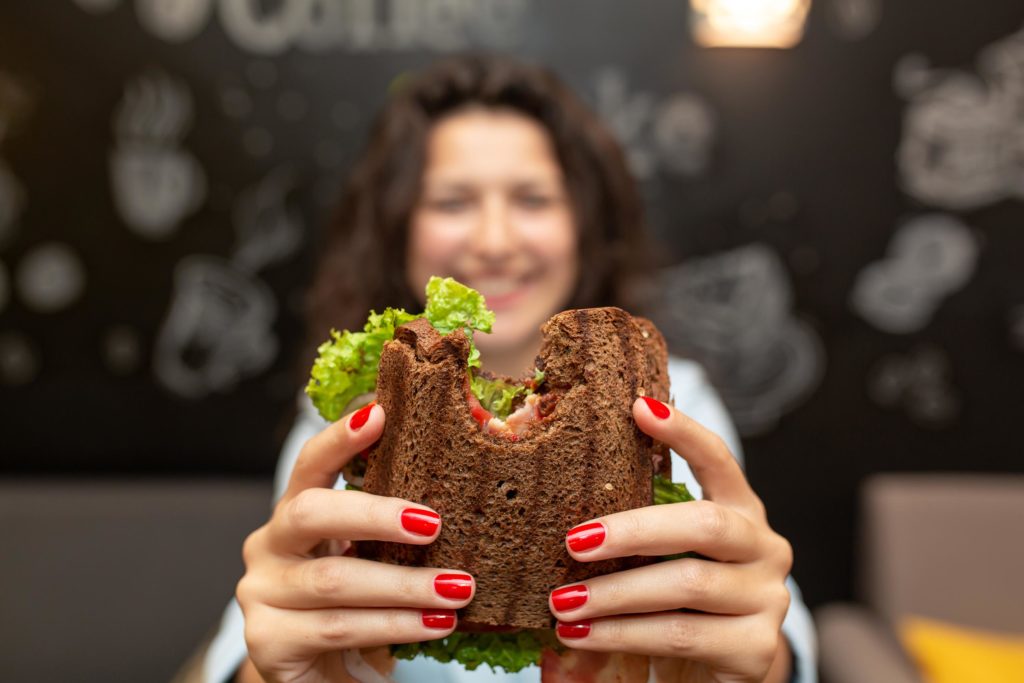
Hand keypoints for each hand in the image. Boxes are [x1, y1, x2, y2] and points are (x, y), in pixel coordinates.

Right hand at [234, 403, 475, 682]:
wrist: (321, 679)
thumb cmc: (357, 610)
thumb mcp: (374, 561)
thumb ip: (394, 532)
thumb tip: (462, 497)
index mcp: (295, 515)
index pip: (311, 465)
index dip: (341, 438)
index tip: (380, 412)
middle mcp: (268, 545)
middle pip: (311, 513)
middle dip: (377, 514)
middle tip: (435, 523)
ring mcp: (261, 592)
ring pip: (336, 579)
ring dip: (406, 585)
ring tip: (459, 589)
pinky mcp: (266, 640)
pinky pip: (338, 627)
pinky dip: (395, 626)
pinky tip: (434, 626)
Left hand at [547, 397, 793, 682]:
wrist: (723, 669)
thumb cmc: (680, 602)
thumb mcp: (666, 557)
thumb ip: (642, 529)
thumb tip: (560, 503)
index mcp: (741, 511)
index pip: (719, 460)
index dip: (683, 432)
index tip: (639, 406)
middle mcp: (764, 547)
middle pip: (703, 525)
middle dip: (632, 532)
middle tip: (572, 542)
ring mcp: (767, 598)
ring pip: (686, 585)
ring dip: (614, 594)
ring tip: (562, 603)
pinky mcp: (756, 648)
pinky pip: (680, 636)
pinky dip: (623, 634)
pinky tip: (583, 635)